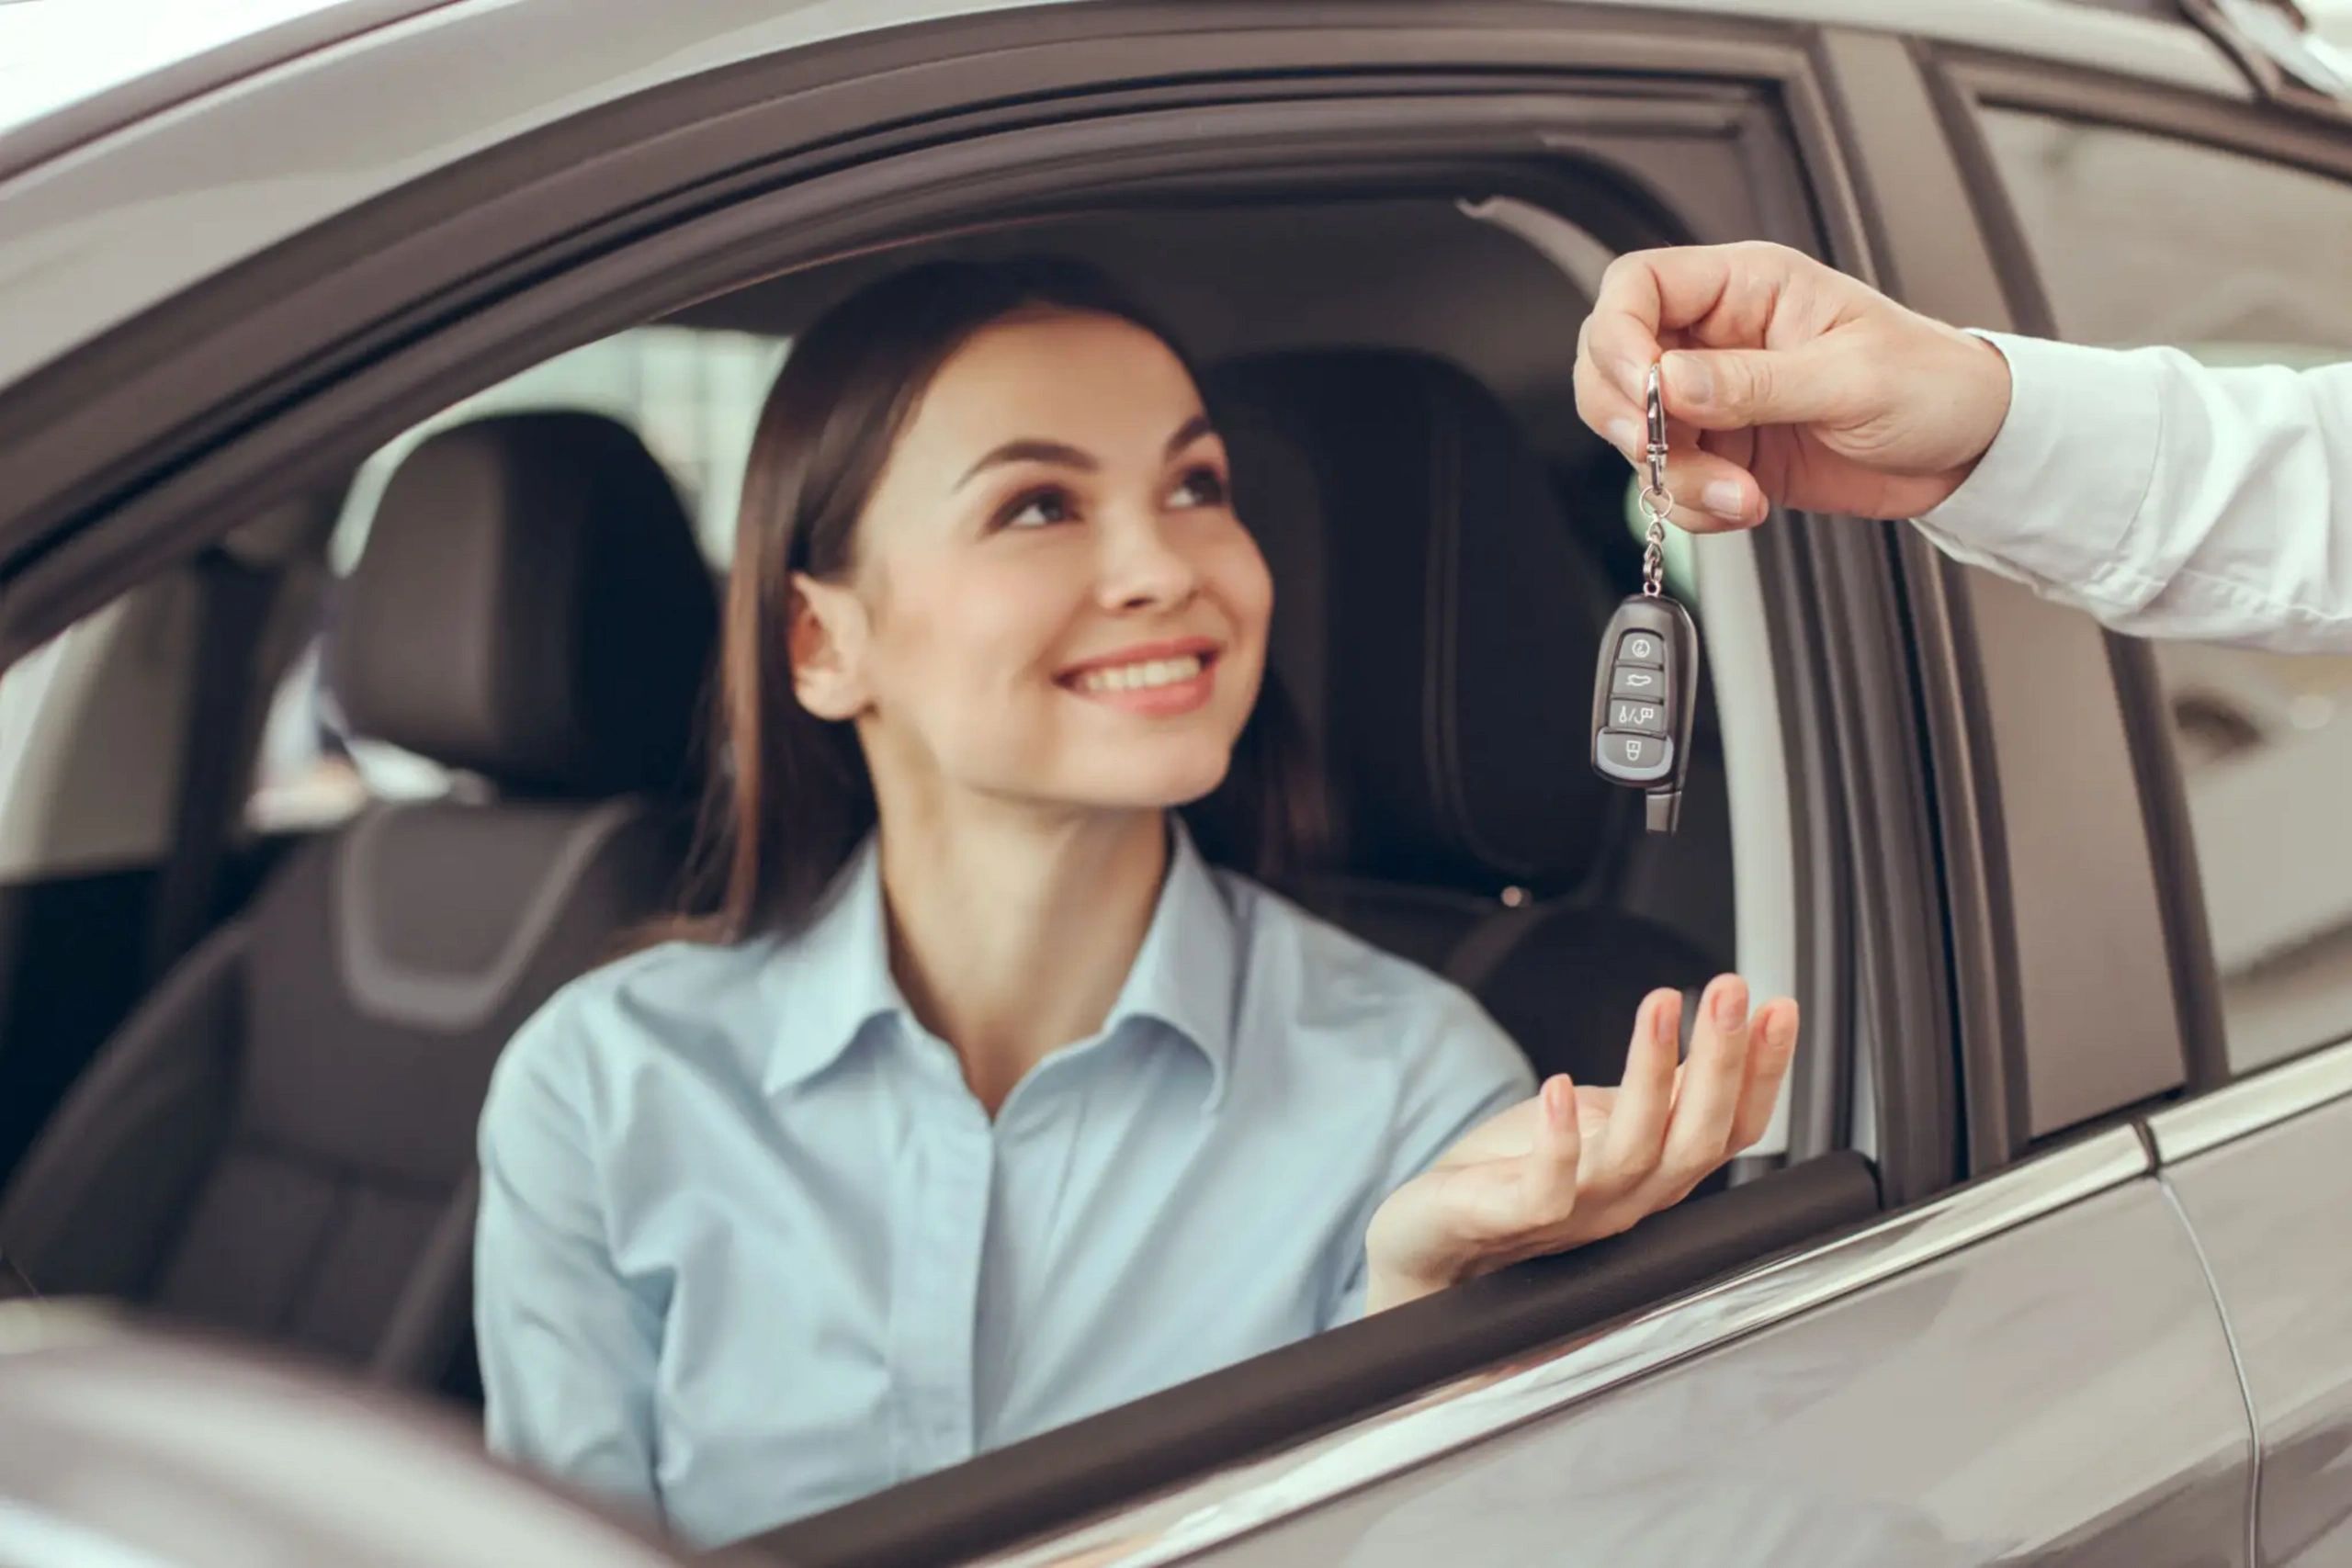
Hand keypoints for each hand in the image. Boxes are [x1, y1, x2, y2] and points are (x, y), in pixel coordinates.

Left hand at [1362, 976, 1797, 1313]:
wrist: (1434, 1242)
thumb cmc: (1512, 1175)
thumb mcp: (1598, 1119)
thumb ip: (1658, 1093)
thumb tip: (1720, 1039)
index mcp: (1656, 1173)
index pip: (1728, 1129)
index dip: (1761, 1072)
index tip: (1779, 1006)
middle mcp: (1629, 1199)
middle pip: (1696, 1138)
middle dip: (1723, 1062)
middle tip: (1732, 991)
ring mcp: (1575, 1214)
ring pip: (1632, 1152)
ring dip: (1651, 1075)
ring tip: (1661, 1006)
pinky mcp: (1511, 1217)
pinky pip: (1547, 1189)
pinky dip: (1558, 1140)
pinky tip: (1561, 1086)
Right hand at [1573, 240, 2014, 529]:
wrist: (1971, 452)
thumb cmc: (1933, 384)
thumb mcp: (1849, 378)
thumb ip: (1753, 382)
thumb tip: (1668, 381)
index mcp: (1746, 288)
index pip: (1637, 287)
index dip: (1617, 334)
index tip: (1638, 388)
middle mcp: (1717, 339)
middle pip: (1612, 364)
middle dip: (1628, 419)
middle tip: (1664, 451)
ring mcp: (1716, 400)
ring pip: (1635, 436)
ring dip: (1674, 478)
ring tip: (1739, 496)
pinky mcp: (1724, 455)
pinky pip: (1671, 484)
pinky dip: (1694, 508)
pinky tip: (1746, 507)